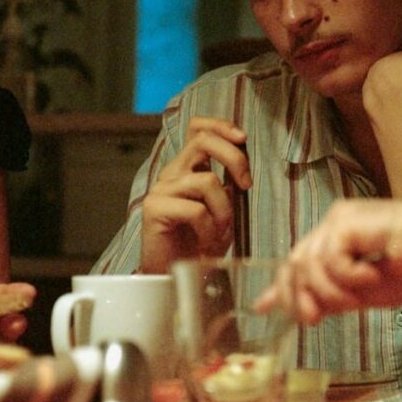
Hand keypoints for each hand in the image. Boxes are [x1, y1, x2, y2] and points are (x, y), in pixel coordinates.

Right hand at [140, 117, 249, 272]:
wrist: (174, 276)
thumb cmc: (199, 244)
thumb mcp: (223, 210)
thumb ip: (228, 187)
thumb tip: (239, 174)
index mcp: (186, 168)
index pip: (197, 129)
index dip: (220, 125)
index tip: (242, 138)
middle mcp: (172, 174)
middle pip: (203, 142)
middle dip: (234, 158)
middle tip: (246, 184)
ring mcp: (162, 190)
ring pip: (207, 180)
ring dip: (224, 209)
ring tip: (221, 231)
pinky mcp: (155, 208)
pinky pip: (196, 210)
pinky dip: (210, 229)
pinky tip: (205, 242)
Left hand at [261, 199, 401, 322]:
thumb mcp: (365, 294)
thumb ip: (333, 298)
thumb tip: (304, 312)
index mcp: (339, 237)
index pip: (298, 261)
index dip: (280, 286)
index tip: (263, 307)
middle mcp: (334, 224)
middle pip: (294, 264)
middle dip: (298, 297)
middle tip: (312, 320)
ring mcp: (338, 220)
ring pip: (308, 267)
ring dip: (331, 292)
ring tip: (357, 299)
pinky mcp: (345, 222)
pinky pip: (329, 262)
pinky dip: (349, 277)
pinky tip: (373, 276)